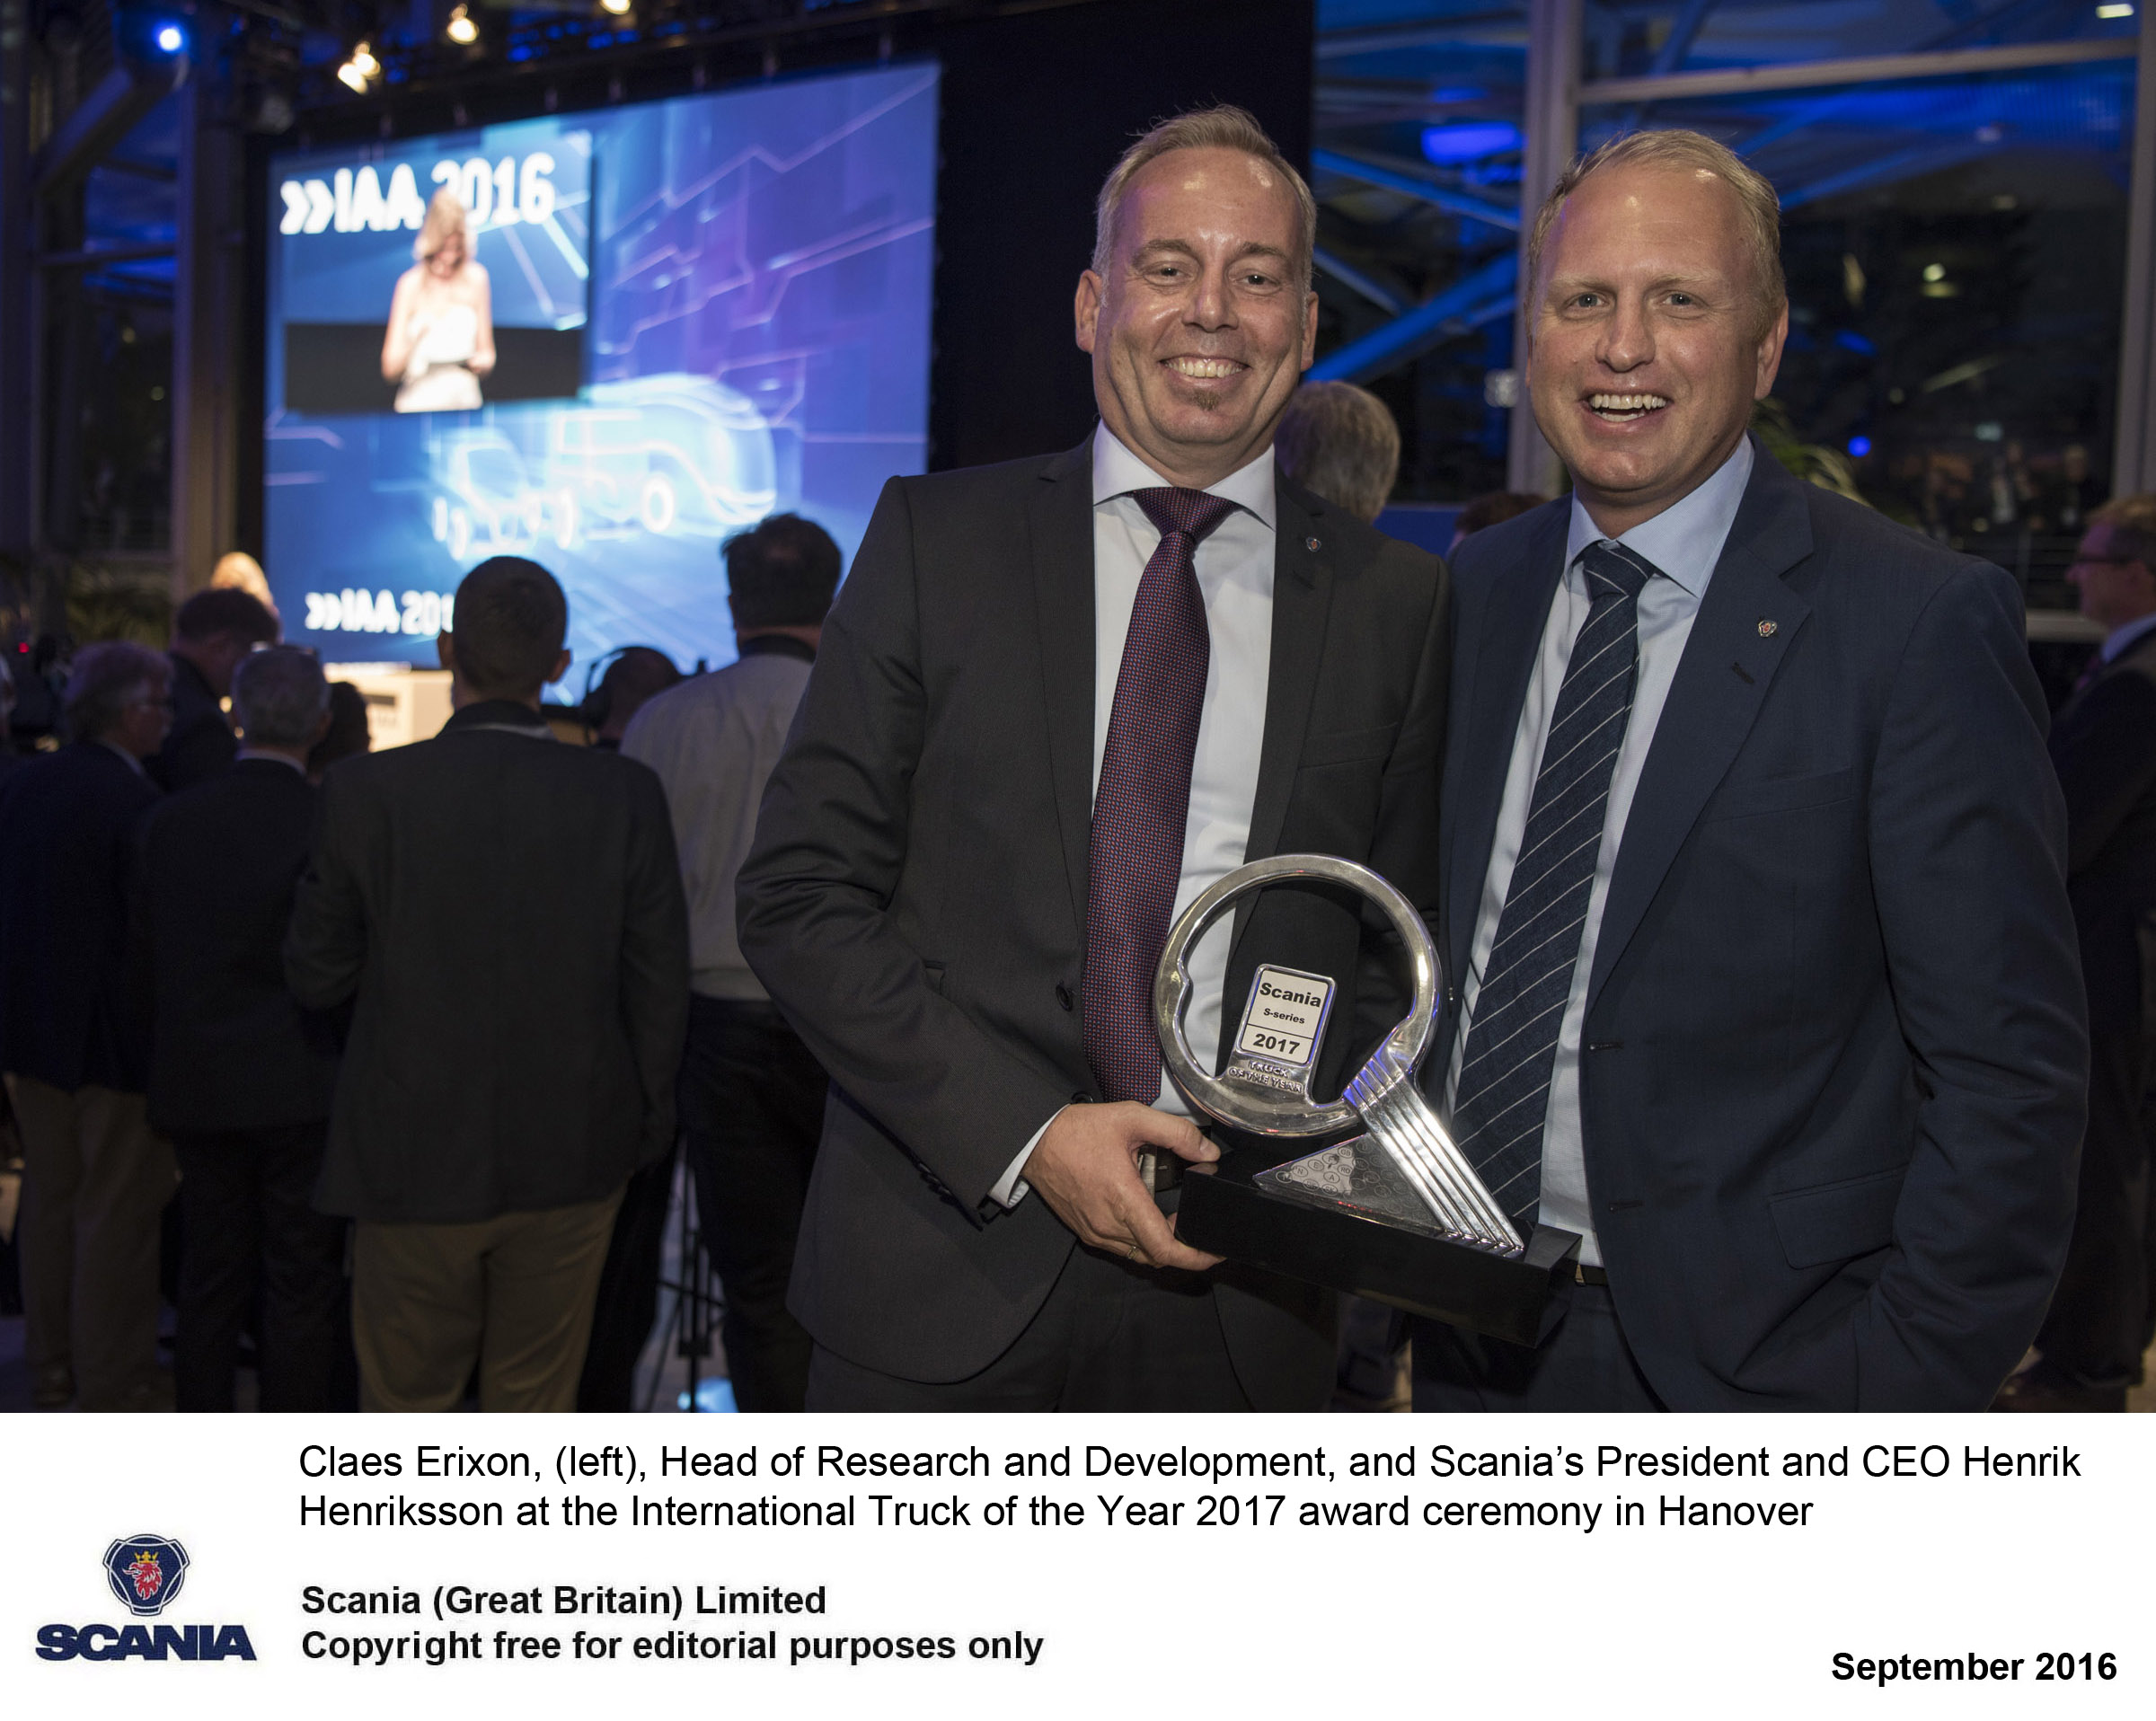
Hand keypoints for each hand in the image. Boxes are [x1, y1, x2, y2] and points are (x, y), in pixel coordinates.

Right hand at [1021, 1102, 1223, 1270]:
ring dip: (1161, 1244)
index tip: (1214, 1252)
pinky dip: (1141, 1241)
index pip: (1165, 1248)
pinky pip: (1121, 1247)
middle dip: (1184, 1249)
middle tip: (1200, 1230)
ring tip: (1177, 1221)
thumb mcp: (1132, 1118)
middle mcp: (1108, 1225)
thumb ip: (1176, 1133)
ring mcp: (1095, 1232)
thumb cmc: (1078, 1131)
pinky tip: (1147, 1217)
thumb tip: (1207, 1153)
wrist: (1035, 1141)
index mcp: (1123, 1199)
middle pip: (1156, 1256)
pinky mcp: (1086, 1231)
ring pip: (1138, 1255)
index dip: (1195, 1257)